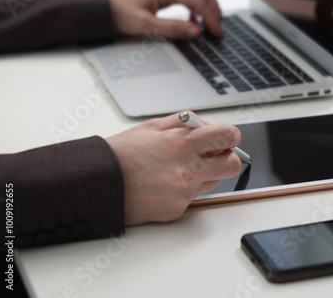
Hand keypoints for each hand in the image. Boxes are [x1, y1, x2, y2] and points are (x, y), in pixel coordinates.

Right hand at [106, 112, 241, 224]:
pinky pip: (195, 197)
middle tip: (214, 153)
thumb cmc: (122, 154)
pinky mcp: (178, 209)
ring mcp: (184, 192)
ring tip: (183, 167)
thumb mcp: (153, 127)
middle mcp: (188, 169)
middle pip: (232, 164)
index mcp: (182, 144)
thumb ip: (185, 123)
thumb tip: (207, 126)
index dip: (231, 135)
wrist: (99, 185)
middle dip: (228, 157)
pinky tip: (167, 182)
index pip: (227, 136)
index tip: (227, 136)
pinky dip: (187, 188)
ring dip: (207, 172)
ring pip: (215, 181)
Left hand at [107, 0, 222, 39]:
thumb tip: (196, 32)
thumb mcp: (146, 26)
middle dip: (214, 9)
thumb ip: (173, 29)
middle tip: (218, 29)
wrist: (101, 5)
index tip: (217, 33)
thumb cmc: (118, 12)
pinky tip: (194, 20)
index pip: (198, 0)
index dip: (211, 18)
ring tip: (211, 24)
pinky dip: (196, 6)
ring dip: (207, 5)